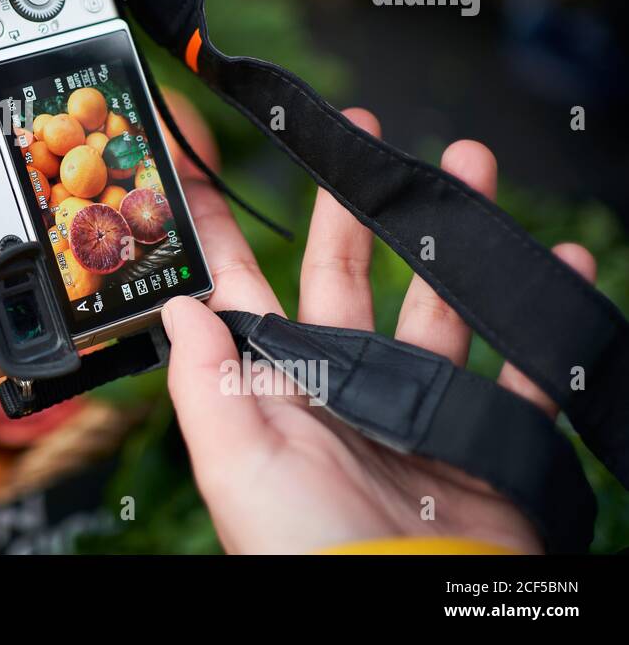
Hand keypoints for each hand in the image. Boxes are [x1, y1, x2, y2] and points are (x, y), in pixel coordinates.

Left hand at [164, 105, 596, 553]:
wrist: (410, 613)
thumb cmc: (304, 551)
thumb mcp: (236, 462)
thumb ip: (204, 380)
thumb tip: (176, 304)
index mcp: (273, 385)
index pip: (239, 284)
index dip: (220, 223)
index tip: (210, 160)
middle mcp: (340, 384)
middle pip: (342, 271)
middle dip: (351, 202)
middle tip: (364, 134)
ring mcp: (412, 406)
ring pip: (434, 301)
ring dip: (453, 236)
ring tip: (471, 166)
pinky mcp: (480, 436)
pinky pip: (519, 365)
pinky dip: (540, 318)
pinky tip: (553, 266)